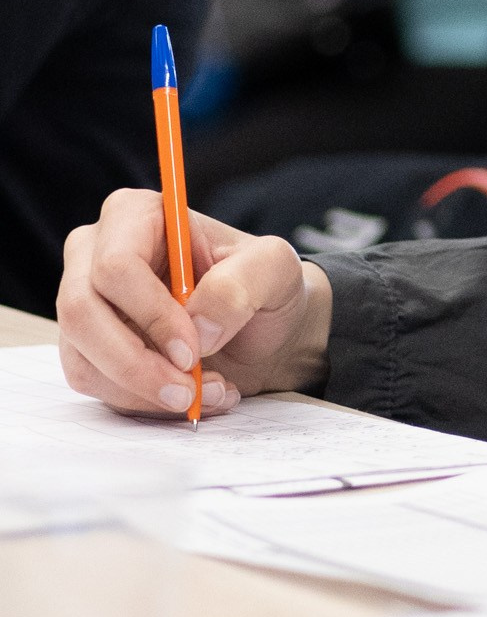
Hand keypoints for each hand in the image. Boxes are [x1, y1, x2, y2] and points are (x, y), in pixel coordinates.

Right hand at [57, 188, 332, 416]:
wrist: (260, 328)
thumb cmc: (259, 285)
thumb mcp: (274, 269)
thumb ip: (242, 284)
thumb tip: (198, 326)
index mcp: (136, 216)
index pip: (116, 266)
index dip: (151, 314)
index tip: (192, 351)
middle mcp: (96, 254)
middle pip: (83, 313)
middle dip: (136, 364)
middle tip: (188, 392)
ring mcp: (84, 302)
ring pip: (83, 357)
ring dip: (144, 390)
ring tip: (203, 392)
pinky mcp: (85, 346)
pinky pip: (92, 382)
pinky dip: (140, 400)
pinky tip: (186, 395)